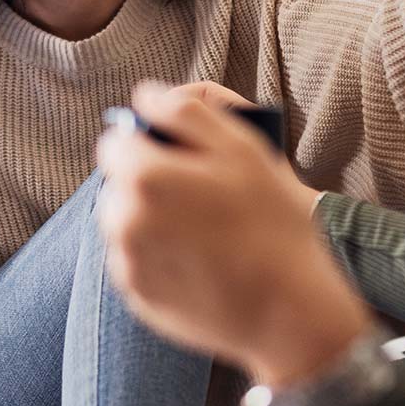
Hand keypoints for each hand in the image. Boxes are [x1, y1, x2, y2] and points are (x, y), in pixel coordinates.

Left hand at [96, 84, 370, 385]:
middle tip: (197, 193)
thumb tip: (144, 95)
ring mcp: (126, 263)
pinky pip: (134, 259)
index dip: (147, 141)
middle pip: (117, 183)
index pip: (115, 140)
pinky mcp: (136, 297)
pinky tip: (197, 258)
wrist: (290, 310)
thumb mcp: (241, 147)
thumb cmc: (272, 222)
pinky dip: (155, 253)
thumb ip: (186, 110)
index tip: (179, 155)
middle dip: (146, 179)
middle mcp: (122, 221)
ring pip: (122, 221)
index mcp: (143, 177)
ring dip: (147, 216)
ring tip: (199, 227)